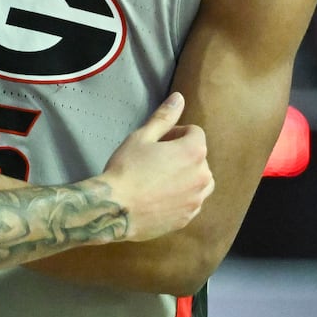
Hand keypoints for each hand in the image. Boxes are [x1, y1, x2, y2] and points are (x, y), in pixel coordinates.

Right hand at [99, 92, 214, 241]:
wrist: (114, 209)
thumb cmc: (127, 169)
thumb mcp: (142, 136)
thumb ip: (164, 117)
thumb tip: (179, 98)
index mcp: (194, 151)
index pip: (195, 133)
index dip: (176, 133)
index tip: (158, 142)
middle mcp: (202, 176)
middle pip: (199, 157)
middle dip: (182, 155)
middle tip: (156, 160)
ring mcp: (196, 200)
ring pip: (200, 181)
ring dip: (186, 176)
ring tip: (160, 179)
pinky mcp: (187, 219)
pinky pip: (191, 202)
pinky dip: (182, 198)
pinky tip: (160, 197)